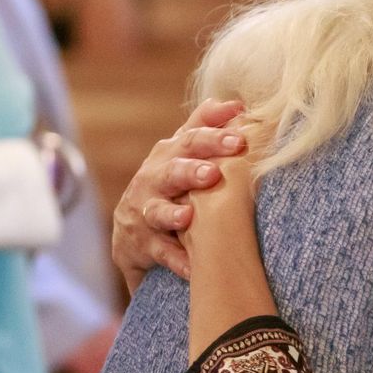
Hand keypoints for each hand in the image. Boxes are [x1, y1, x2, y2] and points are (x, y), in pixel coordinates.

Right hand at [112, 99, 245, 292]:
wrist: (132, 231)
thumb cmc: (170, 182)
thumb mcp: (182, 151)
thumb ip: (204, 124)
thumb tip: (236, 103)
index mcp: (169, 154)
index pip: (191, 139)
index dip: (214, 135)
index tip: (241, 136)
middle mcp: (152, 179)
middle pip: (171, 171)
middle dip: (191, 171)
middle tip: (213, 173)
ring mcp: (143, 212)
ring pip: (157, 212)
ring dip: (172, 215)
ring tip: (188, 218)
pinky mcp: (139, 244)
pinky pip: (159, 253)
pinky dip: (176, 260)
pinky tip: (192, 268)